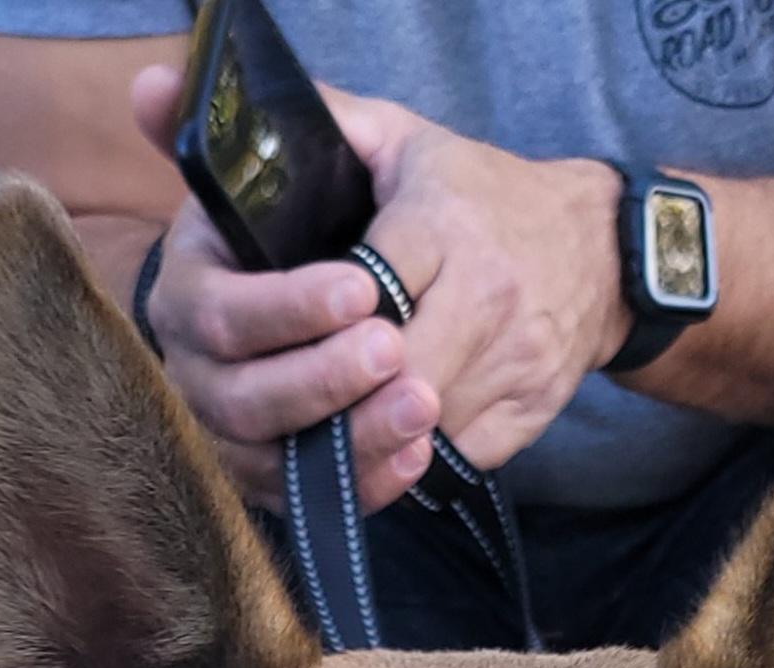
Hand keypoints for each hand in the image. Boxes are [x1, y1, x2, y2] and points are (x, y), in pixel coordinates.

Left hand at [130, 69, 622, 511]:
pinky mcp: (529, 414)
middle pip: (396, 372)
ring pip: (422, 428)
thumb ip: (315, 124)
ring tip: (314, 441)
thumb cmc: (478, 194)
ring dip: (363, 444)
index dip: (317, 318)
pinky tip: (369, 459)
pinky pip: (456, 461)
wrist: (598, 250)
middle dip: (336, 396)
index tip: (280, 336)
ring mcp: (514, 362)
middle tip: (287, 403)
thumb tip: (175, 95)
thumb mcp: (402, 140)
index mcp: (446, 220)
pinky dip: (407, 468)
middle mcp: (489, 293)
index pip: (371, 283)